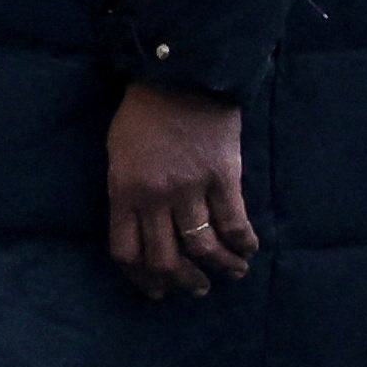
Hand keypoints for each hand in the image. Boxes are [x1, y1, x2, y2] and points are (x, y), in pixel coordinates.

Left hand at [106, 83, 255, 298]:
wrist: (182, 76)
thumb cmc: (144, 112)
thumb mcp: (118, 153)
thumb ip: (126, 191)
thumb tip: (138, 226)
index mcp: (123, 191)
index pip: (126, 251)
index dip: (142, 278)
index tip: (156, 290)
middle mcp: (154, 198)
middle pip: (165, 258)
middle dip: (182, 282)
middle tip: (196, 288)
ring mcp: (190, 189)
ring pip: (203, 248)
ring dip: (219, 268)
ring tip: (231, 274)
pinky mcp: (224, 178)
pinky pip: (234, 223)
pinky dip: (243, 243)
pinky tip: (248, 249)